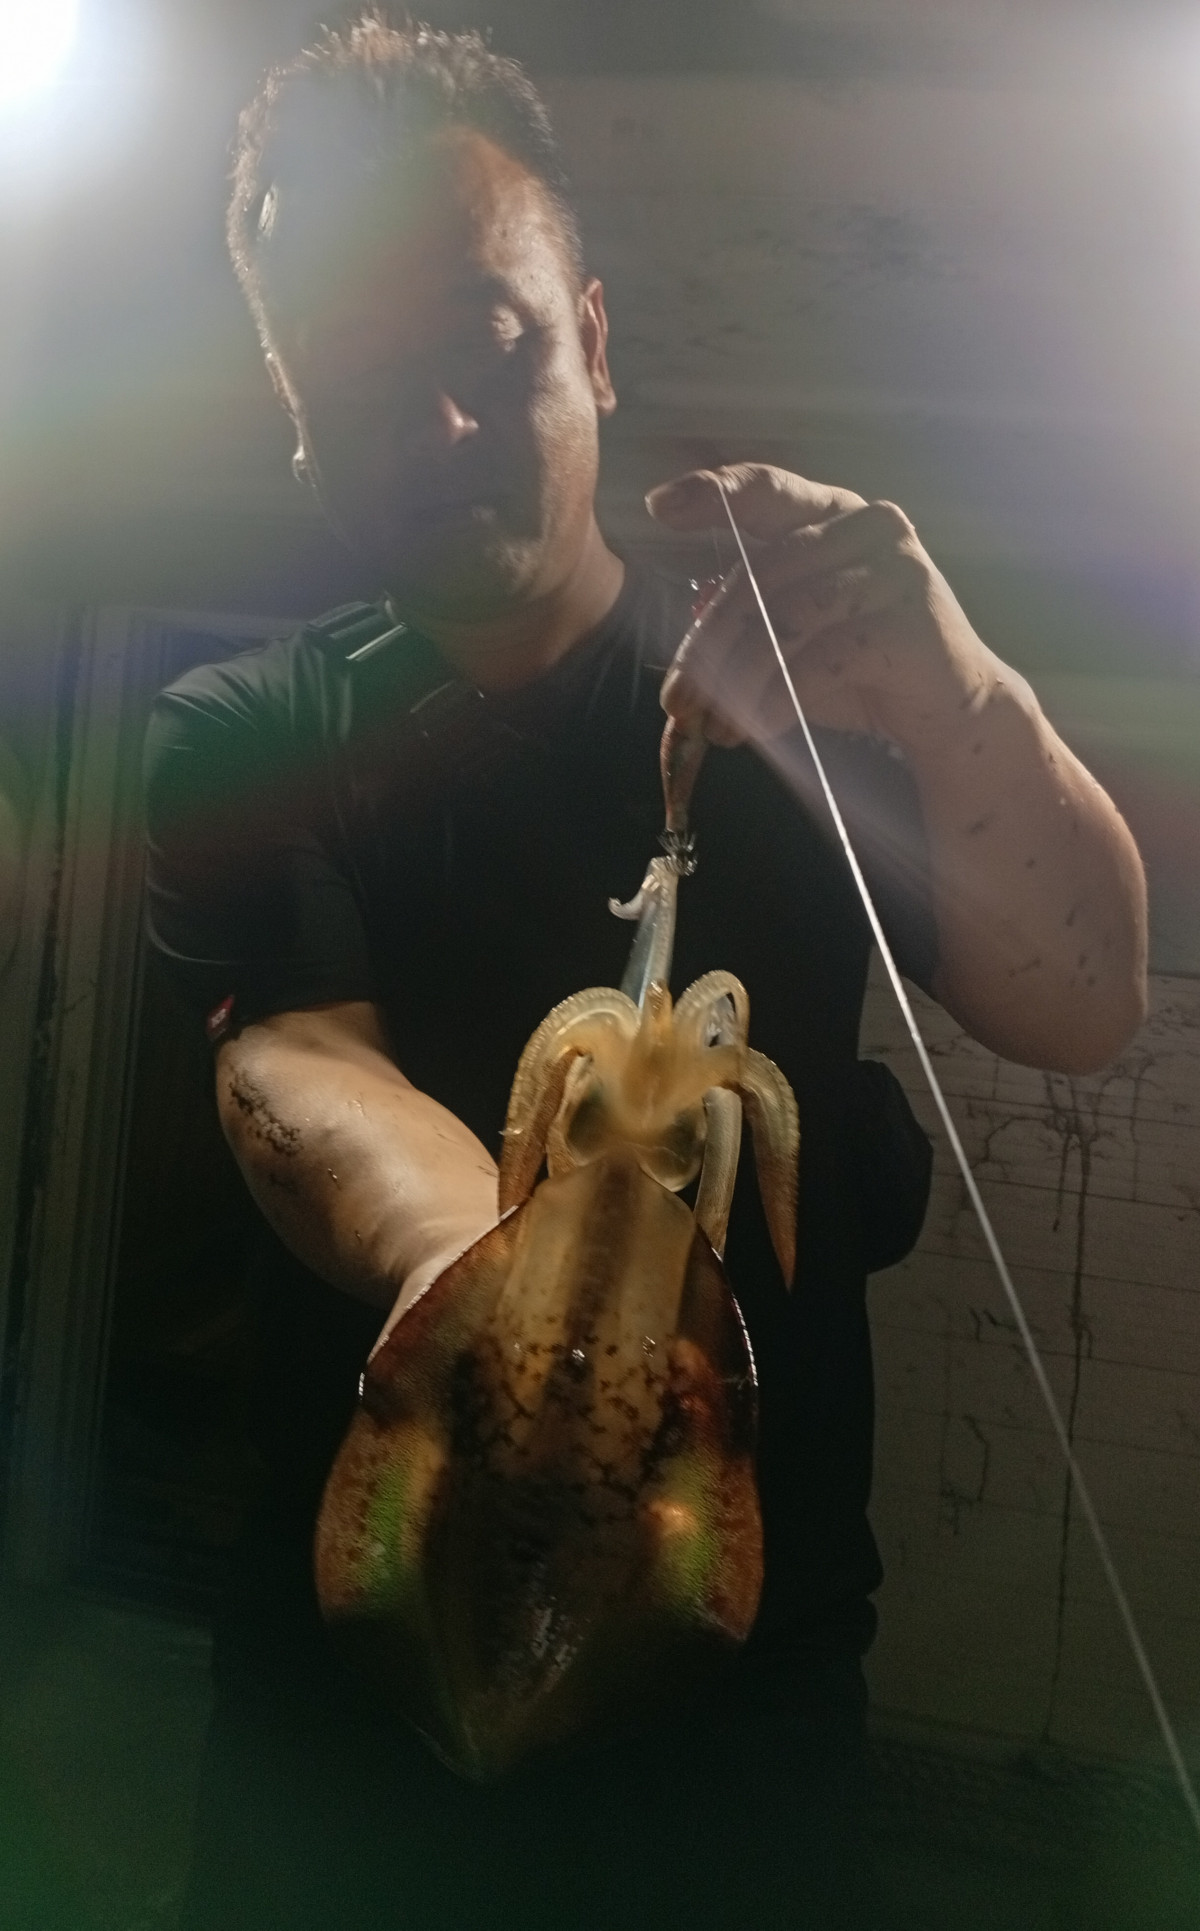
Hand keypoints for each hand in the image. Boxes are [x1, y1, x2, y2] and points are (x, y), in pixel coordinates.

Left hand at [647, 463, 1000, 755]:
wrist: (951, 714)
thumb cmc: (863, 669)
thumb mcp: (796, 638)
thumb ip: (750, 617)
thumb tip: (692, 622)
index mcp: (833, 513)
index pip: (767, 489)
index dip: (713, 493)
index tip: (659, 508)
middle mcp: (868, 525)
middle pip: (762, 574)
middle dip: (708, 645)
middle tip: (675, 700)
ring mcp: (894, 568)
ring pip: (787, 619)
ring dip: (738, 682)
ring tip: (713, 727)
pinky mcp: (911, 620)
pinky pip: (822, 660)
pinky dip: (778, 699)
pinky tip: (757, 729)